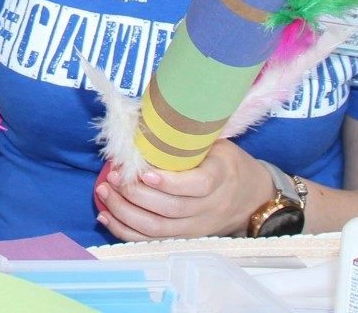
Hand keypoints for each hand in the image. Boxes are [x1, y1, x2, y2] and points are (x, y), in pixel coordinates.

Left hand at [95, 140, 271, 240]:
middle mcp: (210, 207)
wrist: (252, 198)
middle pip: (171, 210)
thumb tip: (143, 117)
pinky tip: (106, 215)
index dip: (169, 182)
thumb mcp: (216, 144)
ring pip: (158, 229)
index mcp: (222, 177)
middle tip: (113, 176)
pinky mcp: (185, 238)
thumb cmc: (226, 162)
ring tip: (104, 191)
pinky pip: (152, 240)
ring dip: (125, 212)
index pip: (198, 186)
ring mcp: (198, 226)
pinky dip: (126, 231)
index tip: (144, 172)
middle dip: (136, 195)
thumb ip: (186, 137)